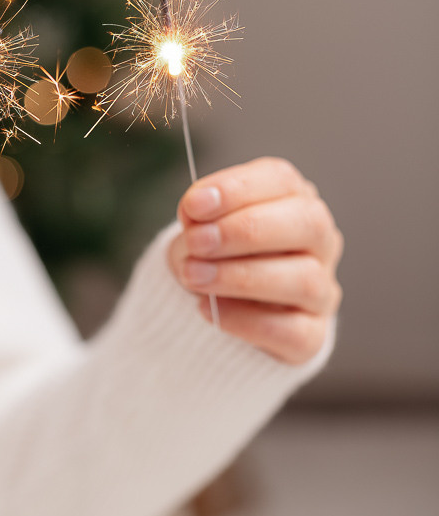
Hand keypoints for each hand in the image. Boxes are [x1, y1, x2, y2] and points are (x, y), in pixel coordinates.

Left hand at [168, 157, 342, 363]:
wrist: (213, 312)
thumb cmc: (211, 259)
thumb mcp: (196, 233)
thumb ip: (197, 221)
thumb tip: (195, 214)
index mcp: (293, 201)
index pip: (282, 180)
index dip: (238, 189)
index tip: (195, 204)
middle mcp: (319, 242)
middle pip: (307, 224)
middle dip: (246, 230)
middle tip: (198, 242)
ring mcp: (321, 290)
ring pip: (303, 279)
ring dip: (241, 276)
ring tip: (194, 276)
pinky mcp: (312, 335)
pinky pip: (292, 330)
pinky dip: (245, 320)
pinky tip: (208, 311)